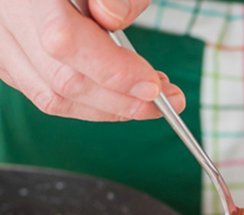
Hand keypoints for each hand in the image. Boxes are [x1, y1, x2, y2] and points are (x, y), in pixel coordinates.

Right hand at [0, 0, 183, 120]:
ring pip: (54, 98)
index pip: (64, 41)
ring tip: (148, 97)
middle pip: (62, 80)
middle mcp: (5, 16)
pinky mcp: (9, 63)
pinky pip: (49, 98)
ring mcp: (2, 43)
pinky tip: (119, 95)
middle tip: (165, 98)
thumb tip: (112, 18)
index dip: (113, 71)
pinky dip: (91, 104)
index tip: (153, 85)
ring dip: (110, 108)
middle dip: (123, 99)